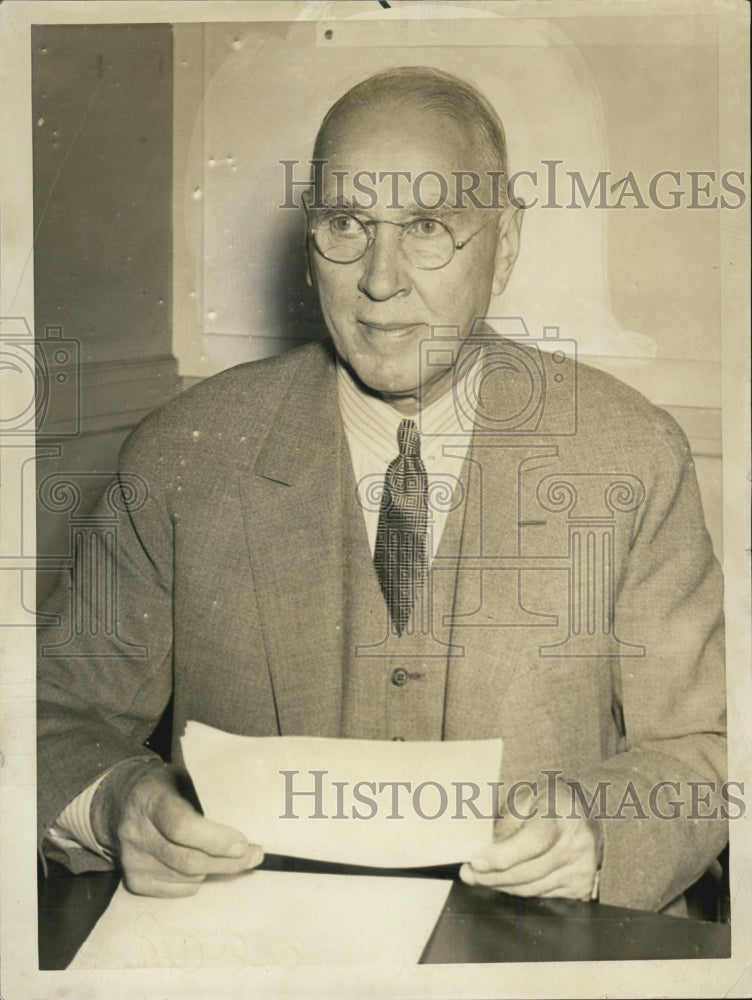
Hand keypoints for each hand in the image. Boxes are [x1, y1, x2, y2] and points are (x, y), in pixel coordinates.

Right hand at [91, 760, 262, 896]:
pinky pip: (177, 890)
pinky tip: (203, 865)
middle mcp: (136, 833)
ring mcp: (132, 860)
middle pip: (187, 860)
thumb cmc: (162, 786)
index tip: (243, 843)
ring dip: (215, 870)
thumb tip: (247, 819)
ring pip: (186, 878)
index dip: (215, 839)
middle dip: (228, 862)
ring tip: (231, 857)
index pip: (181, 826)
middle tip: (254, 856)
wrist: (118, 802)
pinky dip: (196, 881)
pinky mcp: (134, 881)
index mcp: (150, 800)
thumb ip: (206, 797)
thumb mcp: (182, 777)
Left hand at [460, 780, 601, 900]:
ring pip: (532, 889)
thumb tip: (483, 852)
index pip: (533, 841)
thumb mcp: (524, 798)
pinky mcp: (582, 888)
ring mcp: (582, 868)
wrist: (582, 811)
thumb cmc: (547, 802)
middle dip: (492, 876)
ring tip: (481, 877)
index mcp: (562, 813)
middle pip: (528, 871)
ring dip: (502, 886)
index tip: (476, 862)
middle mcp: (577, 843)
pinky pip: (542, 897)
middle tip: (468, 874)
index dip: (503, 855)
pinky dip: (520, 891)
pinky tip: (507, 881)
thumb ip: (504, 823)